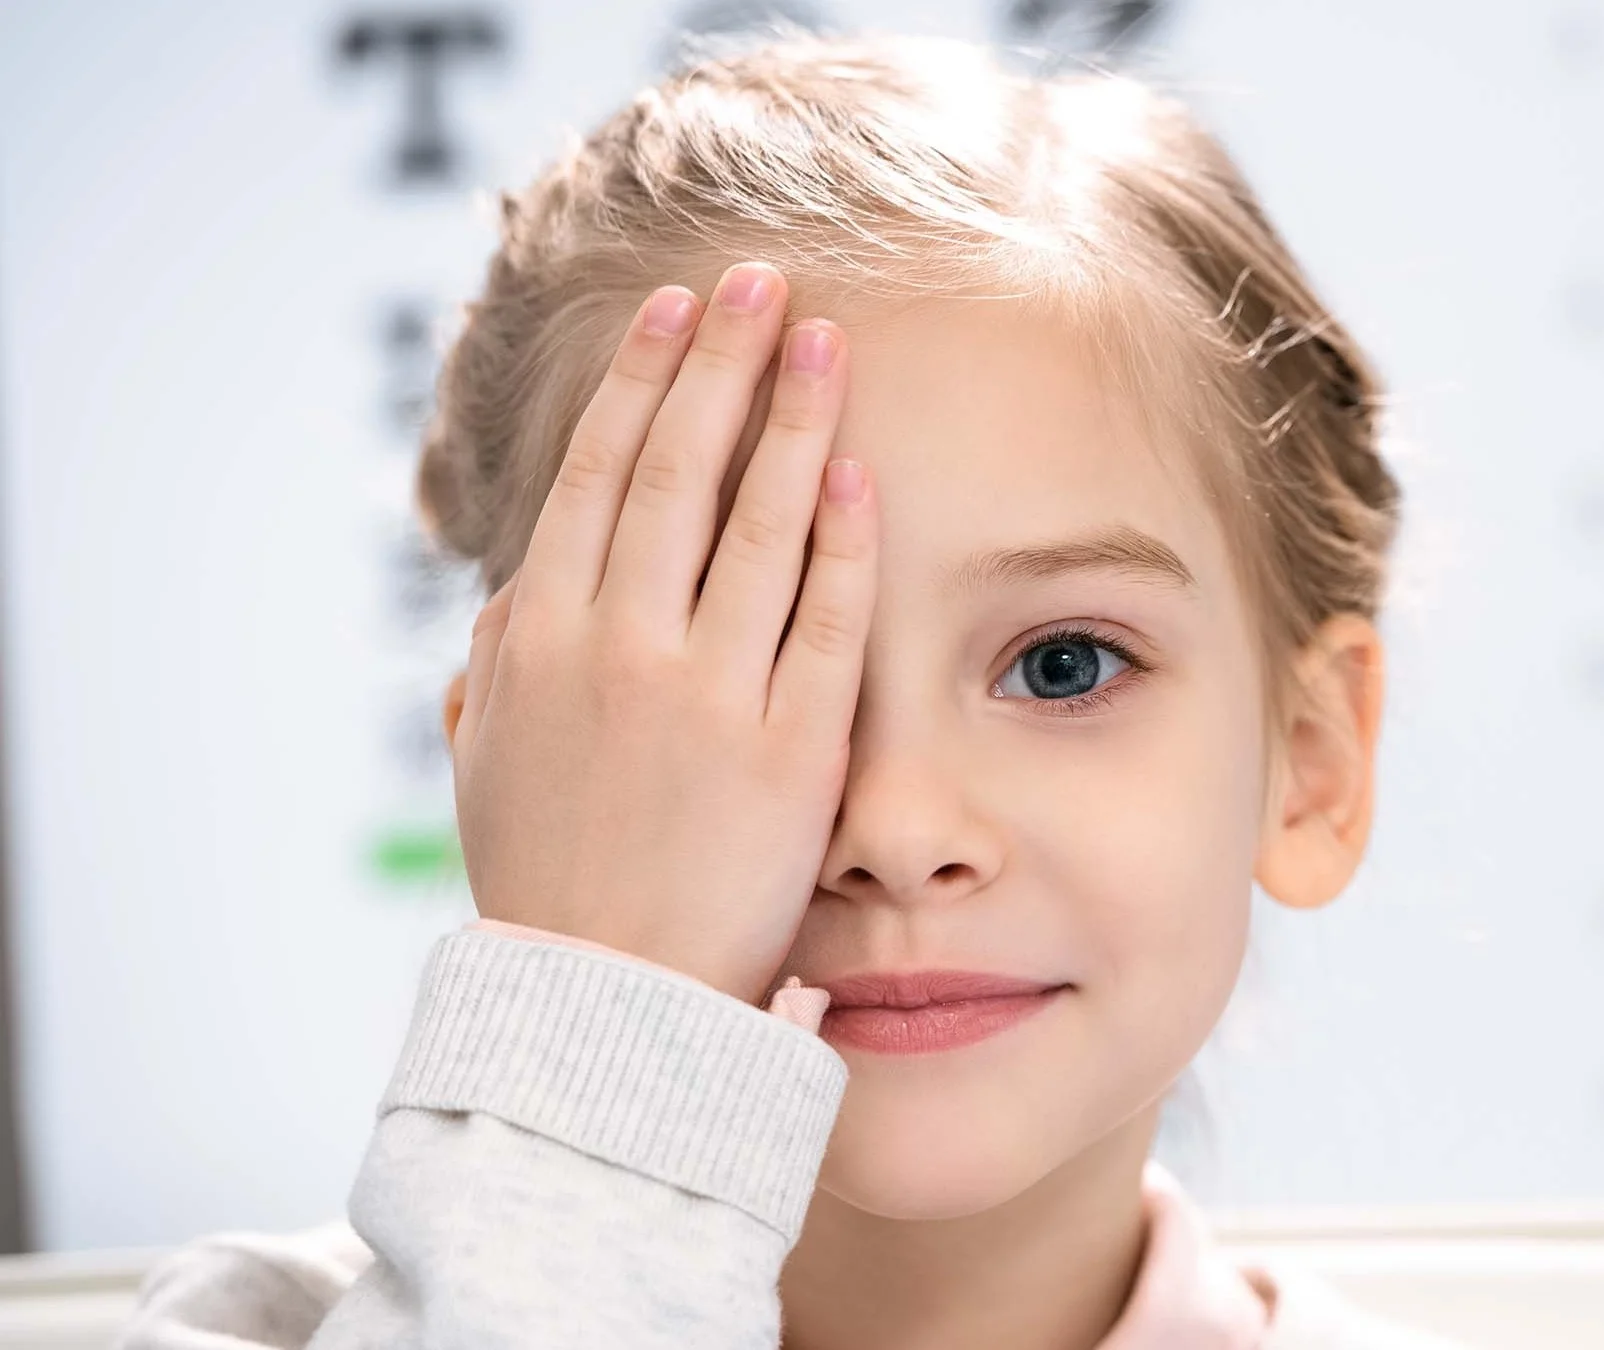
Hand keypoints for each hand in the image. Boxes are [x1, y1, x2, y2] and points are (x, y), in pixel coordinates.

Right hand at [446, 262, 874, 1002]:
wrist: (601, 1009)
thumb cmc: (546, 881)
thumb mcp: (488, 761)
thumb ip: (496, 664)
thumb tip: (510, 593)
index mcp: (537, 637)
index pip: (596, 476)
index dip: (642, 383)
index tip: (678, 313)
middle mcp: (617, 648)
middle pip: (676, 470)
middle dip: (721, 363)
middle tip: (763, 279)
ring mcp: (705, 695)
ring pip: (756, 525)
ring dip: (793, 420)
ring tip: (827, 342)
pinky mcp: (789, 751)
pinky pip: (826, 621)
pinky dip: (843, 540)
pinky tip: (861, 472)